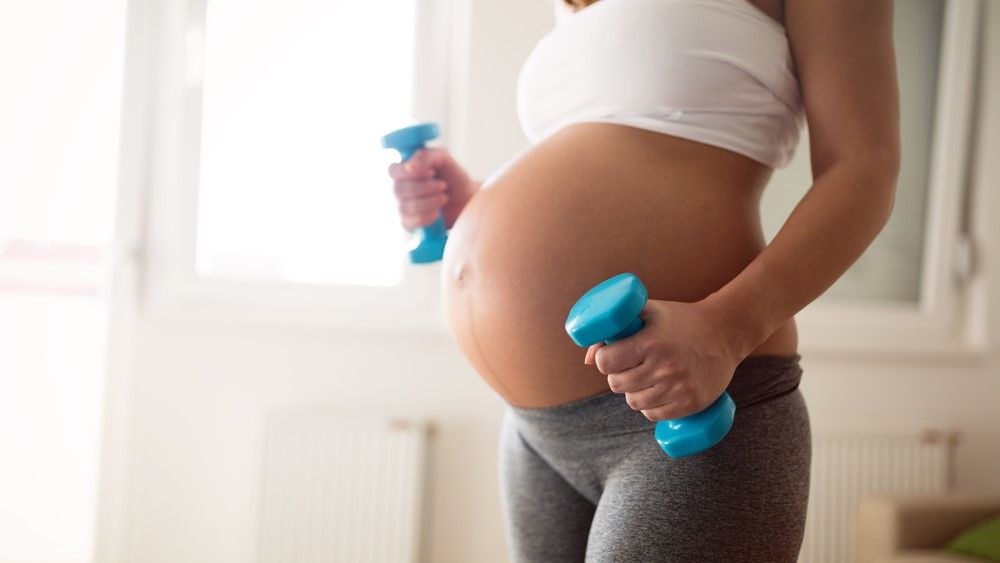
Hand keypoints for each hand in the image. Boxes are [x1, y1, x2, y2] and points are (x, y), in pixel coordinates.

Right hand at [387, 148, 478, 230]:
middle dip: (424, 188)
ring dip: (428, 202)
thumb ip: (425, 156)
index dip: (409, 173)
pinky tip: (438, 213)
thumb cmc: (452, 176)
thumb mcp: (442, 158)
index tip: (431, 172)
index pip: (392, 171)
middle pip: (398, 190)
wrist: (466, 200)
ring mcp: (401, 207)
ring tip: (444, 198)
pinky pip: (410, 222)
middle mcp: (398, 189)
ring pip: (404, 207)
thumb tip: (409, 166)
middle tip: (443, 186)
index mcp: (403, 171)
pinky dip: (426, 217)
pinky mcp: (408, 223)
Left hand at [583, 298, 746, 421]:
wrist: (725, 332)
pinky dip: (650, 407)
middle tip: (627, 367)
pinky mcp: (692, 403)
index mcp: (651, 342)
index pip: (606, 362)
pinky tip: (655, 393)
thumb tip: (587, 360)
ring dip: (632, 393)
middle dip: (617, 375)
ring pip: (634, 402)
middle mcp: (665, 366)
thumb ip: (614, 329)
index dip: (603, 360)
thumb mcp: (648, 313)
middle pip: (617, 384)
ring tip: (643, 379)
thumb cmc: (680, 320)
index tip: (609, 356)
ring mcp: (679, 387)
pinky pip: (654, 414)